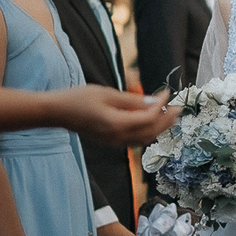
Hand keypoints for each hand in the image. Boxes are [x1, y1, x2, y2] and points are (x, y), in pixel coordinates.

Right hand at [61, 86, 176, 145]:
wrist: (57, 113)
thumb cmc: (78, 99)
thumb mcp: (107, 94)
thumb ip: (132, 100)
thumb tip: (154, 102)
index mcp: (116, 124)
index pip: (148, 117)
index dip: (161, 105)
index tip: (168, 93)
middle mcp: (117, 137)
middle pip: (151, 132)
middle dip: (167, 120)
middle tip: (178, 107)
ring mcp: (114, 142)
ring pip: (145, 139)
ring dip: (160, 128)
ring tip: (170, 115)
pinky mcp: (111, 142)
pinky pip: (136, 141)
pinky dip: (148, 132)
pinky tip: (152, 123)